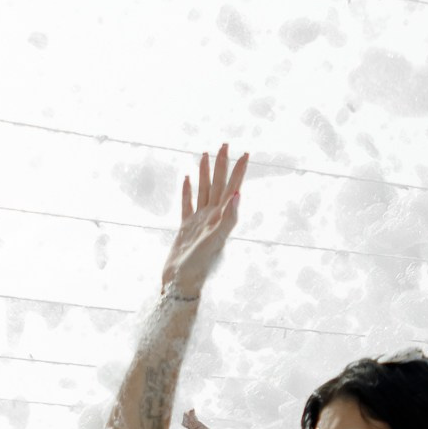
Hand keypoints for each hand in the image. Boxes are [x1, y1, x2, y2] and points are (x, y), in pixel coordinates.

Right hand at [159, 146, 246, 298]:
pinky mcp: (185, 228)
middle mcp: (212, 217)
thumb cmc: (199, 266)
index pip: (232, 188)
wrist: (181, 284)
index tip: (245, 153)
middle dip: (222, 164)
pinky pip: (187, 204)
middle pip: (218, 184)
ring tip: (205, 155)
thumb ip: (228, 218)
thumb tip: (238, 194)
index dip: (239, 171)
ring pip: (203, 190)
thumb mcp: (216, 241)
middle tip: (224, 144)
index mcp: (221, 218)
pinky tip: (186, 179)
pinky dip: (187, 190)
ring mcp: (198, 221)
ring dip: (205, 173)